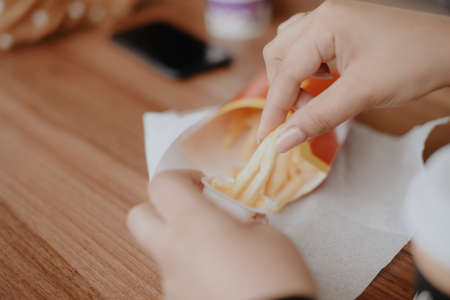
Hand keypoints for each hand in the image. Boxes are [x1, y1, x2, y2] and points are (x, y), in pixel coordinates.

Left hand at [127, 170, 315, 299]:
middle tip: (192, 209)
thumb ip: (243, 221)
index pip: (163, 184)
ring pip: (161, 249)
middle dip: (160, 207)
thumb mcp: (269, 237)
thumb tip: (236, 222)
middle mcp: (172, 252)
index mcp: (193, 224)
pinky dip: (193, 270)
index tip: (203, 183)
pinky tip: (221, 277)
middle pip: (138, 216)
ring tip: (220, 251)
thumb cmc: (274, 278)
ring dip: (182, 242)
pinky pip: (178, 276)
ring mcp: (171, 282)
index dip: (182, 176)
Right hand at [259, 0, 449, 151]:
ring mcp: (332, 18)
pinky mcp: (341, 27)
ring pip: (290, 49)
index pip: (286, 70)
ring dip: (291, 77)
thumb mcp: (362, 93)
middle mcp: (323, 15)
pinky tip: (322, 80)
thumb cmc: (414, 63)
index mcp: (326, 23)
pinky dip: (306, 69)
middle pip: (279, 54)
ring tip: (309, 98)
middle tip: (296, 117)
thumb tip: (283, 141)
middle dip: (282, 89)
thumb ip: (318, 117)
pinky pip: (307, 47)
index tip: (266, 137)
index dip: (274, 108)